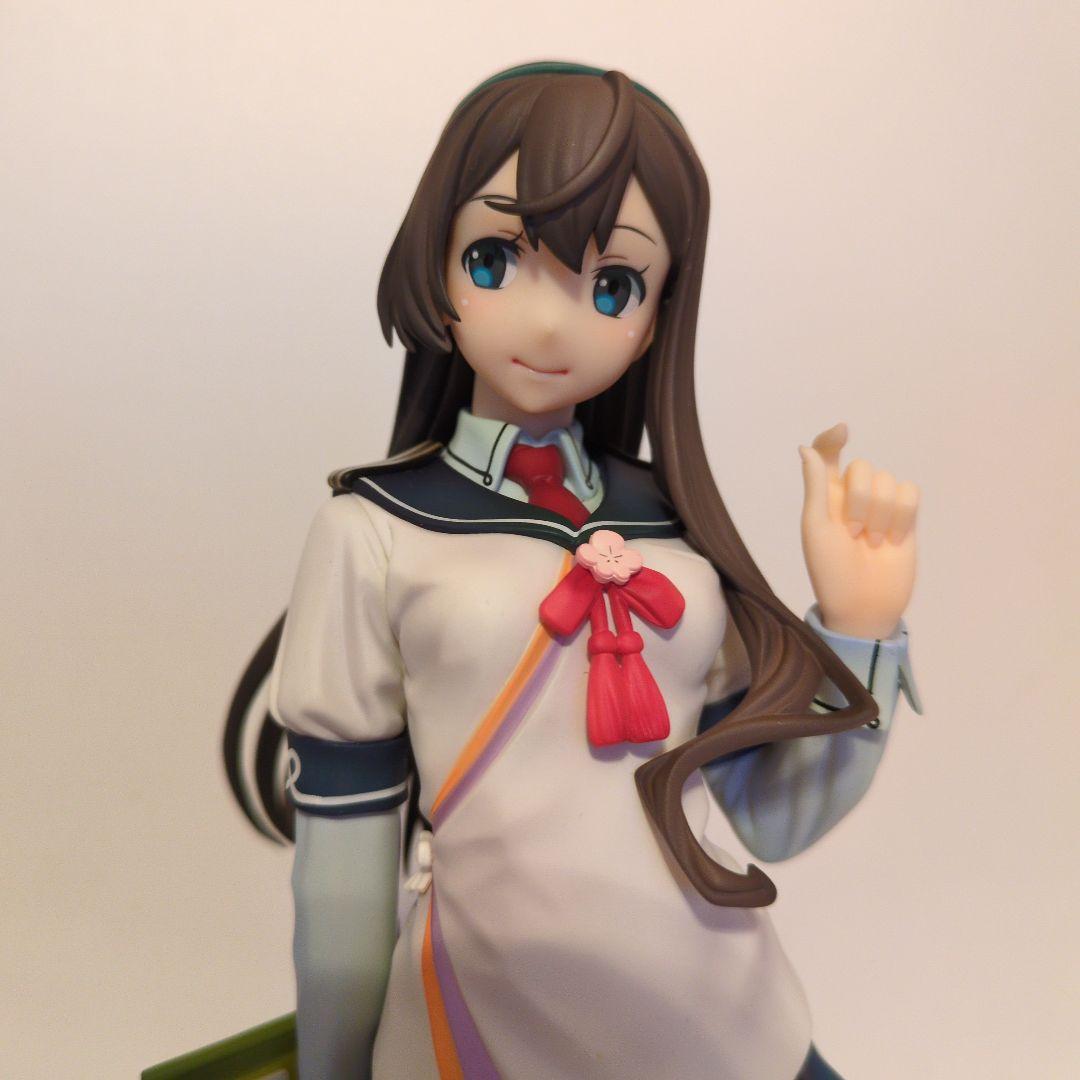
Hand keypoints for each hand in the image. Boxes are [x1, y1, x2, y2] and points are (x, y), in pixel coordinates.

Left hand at [799, 423, 918, 638]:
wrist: (863, 605)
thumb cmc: (830, 570)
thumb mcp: (816, 527)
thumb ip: (816, 485)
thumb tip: (806, 447)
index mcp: (824, 496)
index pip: (826, 454)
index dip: (832, 438)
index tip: (843, 431)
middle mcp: (852, 496)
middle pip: (862, 467)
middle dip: (860, 500)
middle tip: (853, 533)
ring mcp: (880, 507)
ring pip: (888, 480)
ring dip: (881, 514)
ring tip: (872, 543)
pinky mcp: (905, 518)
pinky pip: (910, 492)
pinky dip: (902, 515)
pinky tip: (893, 540)